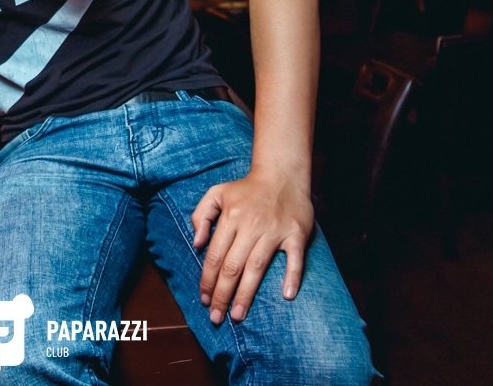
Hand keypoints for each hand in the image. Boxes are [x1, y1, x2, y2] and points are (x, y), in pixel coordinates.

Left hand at [191, 171, 313, 323]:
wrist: (282, 175)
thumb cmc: (246, 189)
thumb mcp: (216, 194)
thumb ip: (200, 216)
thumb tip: (196, 244)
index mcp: (231, 217)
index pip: (215, 255)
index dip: (208, 280)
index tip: (204, 299)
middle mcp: (251, 225)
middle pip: (233, 266)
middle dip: (222, 295)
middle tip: (216, 317)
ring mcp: (275, 231)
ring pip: (257, 267)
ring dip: (246, 294)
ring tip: (237, 315)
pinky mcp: (296, 234)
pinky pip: (294, 259)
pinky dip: (292, 276)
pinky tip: (286, 295)